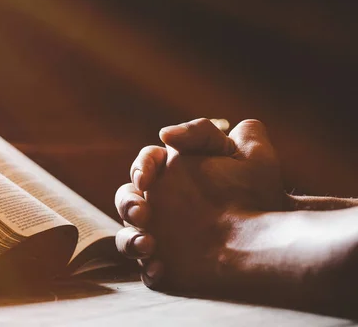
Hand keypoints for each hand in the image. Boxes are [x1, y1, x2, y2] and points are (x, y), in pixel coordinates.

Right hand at [115, 119, 284, 293]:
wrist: (276, 238)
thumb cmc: (256, 194)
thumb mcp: (244, 153)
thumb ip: (205, 133)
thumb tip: (165, 134)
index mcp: (172, 174)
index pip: (146, 163)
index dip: (141, 167)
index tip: (145, 178)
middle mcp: (160, 205)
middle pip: (127, 199)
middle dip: (128, 204)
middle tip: (142, 213)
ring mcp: (160, 237)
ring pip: (128, 236)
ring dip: (130, 239)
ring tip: (147, 244)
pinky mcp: (168, 267)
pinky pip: (148, 270)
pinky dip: (149, 269)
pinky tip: (160, 268)